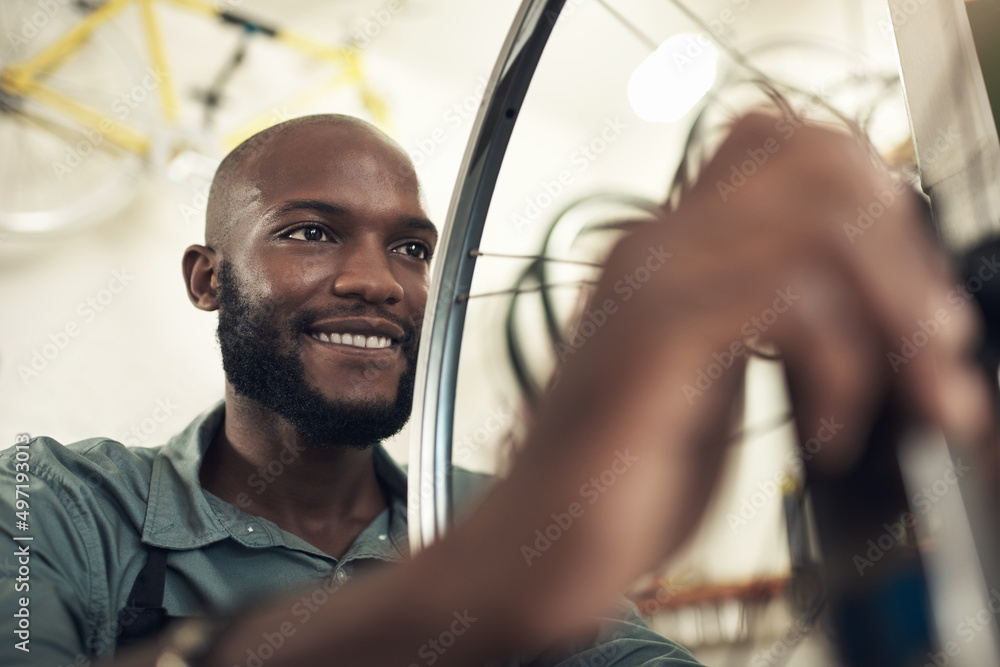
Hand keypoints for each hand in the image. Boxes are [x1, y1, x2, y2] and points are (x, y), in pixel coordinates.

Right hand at [457, 111, 993, 646]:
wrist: (535, 542)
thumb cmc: (624, 475)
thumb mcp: (718, 379)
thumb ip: (771, 321)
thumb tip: (888, 305)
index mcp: (675, 250)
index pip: (788, 143)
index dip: (873, 196)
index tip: (905, 290)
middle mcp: (658, 246)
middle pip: (822, 167)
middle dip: (908, 261)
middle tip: (935, 349)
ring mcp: (651, 282)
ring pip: (820, 225)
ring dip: (896, 317)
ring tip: (911, 396)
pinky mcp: (653, 337)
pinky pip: (787, 300)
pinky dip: (843, 370)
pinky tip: (828, 433)